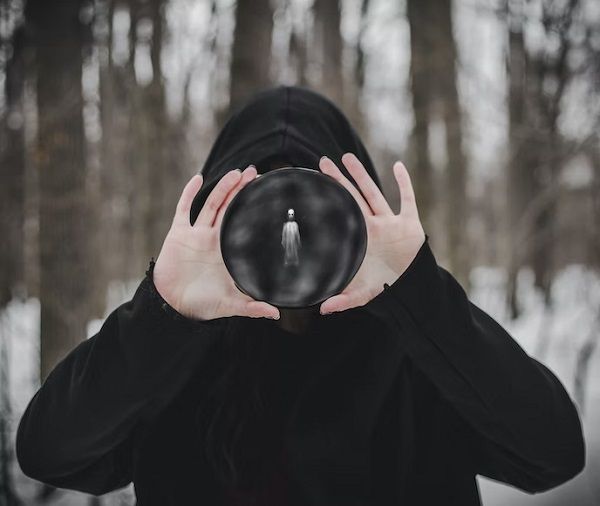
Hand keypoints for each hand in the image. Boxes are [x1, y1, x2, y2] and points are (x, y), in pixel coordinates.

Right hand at [153, 166, 280, 320]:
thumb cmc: (202, 305)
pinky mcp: (178, 234)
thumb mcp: (230, 304)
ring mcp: (196, 234)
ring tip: (236, 172)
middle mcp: (214, 239)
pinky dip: (189, 193)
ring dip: (222, 187)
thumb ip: (252, 307)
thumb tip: (276, 314)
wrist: (173, 306)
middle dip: (241, 190)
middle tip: (255, 173)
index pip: (243, 224)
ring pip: (212, 205)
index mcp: (228, 251)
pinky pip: (184, 209)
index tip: (267, 194)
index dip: (253, 209)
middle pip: (230, 208)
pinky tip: (197, 178)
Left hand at [318, 153, 425, 314]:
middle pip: (352, 197)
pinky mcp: (410, 224)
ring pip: (374, 193)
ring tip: (347, 157)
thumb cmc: (384, 286)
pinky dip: (404, 183)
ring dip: (362, 175)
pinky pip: (407, 200)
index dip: (328, 199)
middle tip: (322, 161)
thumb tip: (323, 310)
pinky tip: (397, 166)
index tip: (313, 184)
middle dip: (338, 179)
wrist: (410, 286)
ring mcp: (390, 223)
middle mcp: (372, 226)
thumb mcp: (363, 294)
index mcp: (359, 238)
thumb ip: (344, 300)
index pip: (340, 213)